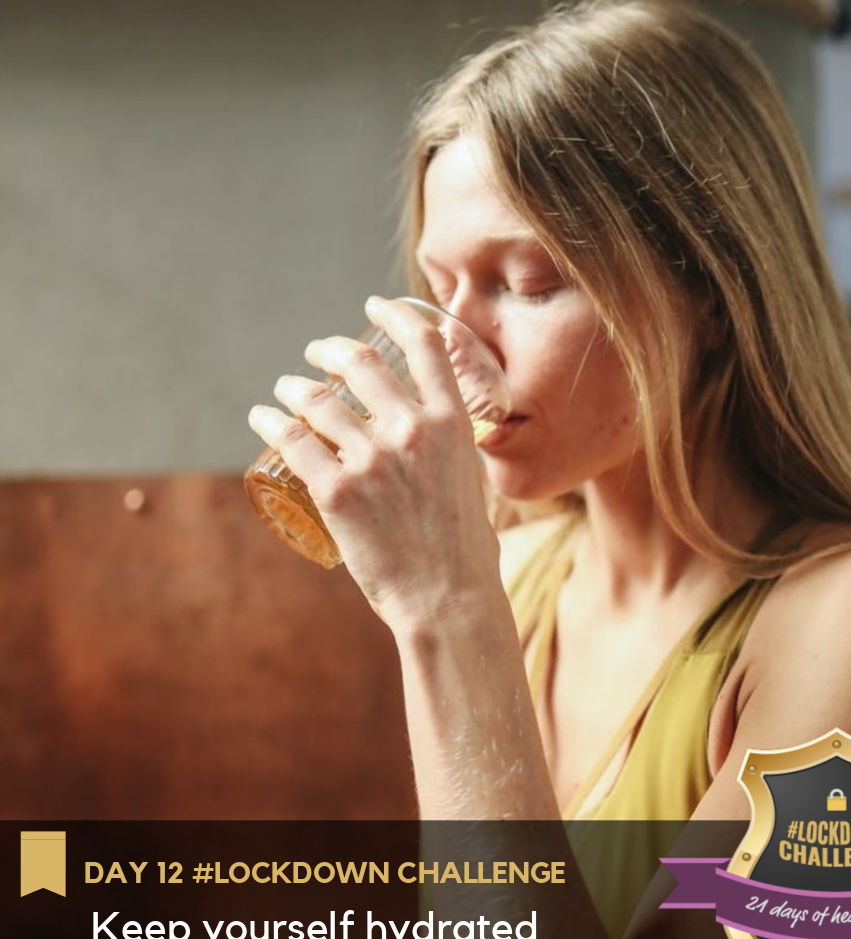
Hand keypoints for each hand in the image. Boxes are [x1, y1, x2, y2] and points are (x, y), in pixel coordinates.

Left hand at [248, 296, 501, 624]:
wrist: (448, 601)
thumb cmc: (465, 552)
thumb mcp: (471, 483)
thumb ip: (448, 452)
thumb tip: (431, 440)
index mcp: (452, 423)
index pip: (426, 344)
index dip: (396, 315)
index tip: (376, 307)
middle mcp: (412, 429)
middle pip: (361, 360)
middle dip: (332, 348)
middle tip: (317, 352)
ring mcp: (371, 459)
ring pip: (318, 397)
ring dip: (294, 385)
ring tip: (285, 389)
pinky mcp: (336, 491)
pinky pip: (291, 439)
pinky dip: (269, 420)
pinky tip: (261, 416)